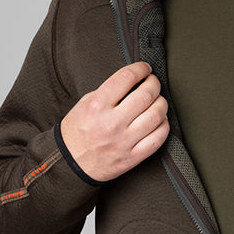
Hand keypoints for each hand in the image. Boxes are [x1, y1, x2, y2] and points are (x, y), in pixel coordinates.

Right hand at [59, 61, 169, 182]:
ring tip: (158, 100)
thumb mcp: (84, 104)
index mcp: (97, 106)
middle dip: (154, 84)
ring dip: (162, 103)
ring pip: (157, 115)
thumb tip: (134, 81)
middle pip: (146, 95)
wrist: (70, 164)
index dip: (141, 69)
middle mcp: (111, 123)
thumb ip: (108, 92)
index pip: (126, 78)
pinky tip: (159, 120)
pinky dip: (163, 125)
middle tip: (153, 82)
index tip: (145, 68)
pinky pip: (158, 138)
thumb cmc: (77, 131)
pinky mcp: (132, 157)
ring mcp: (123, 142)